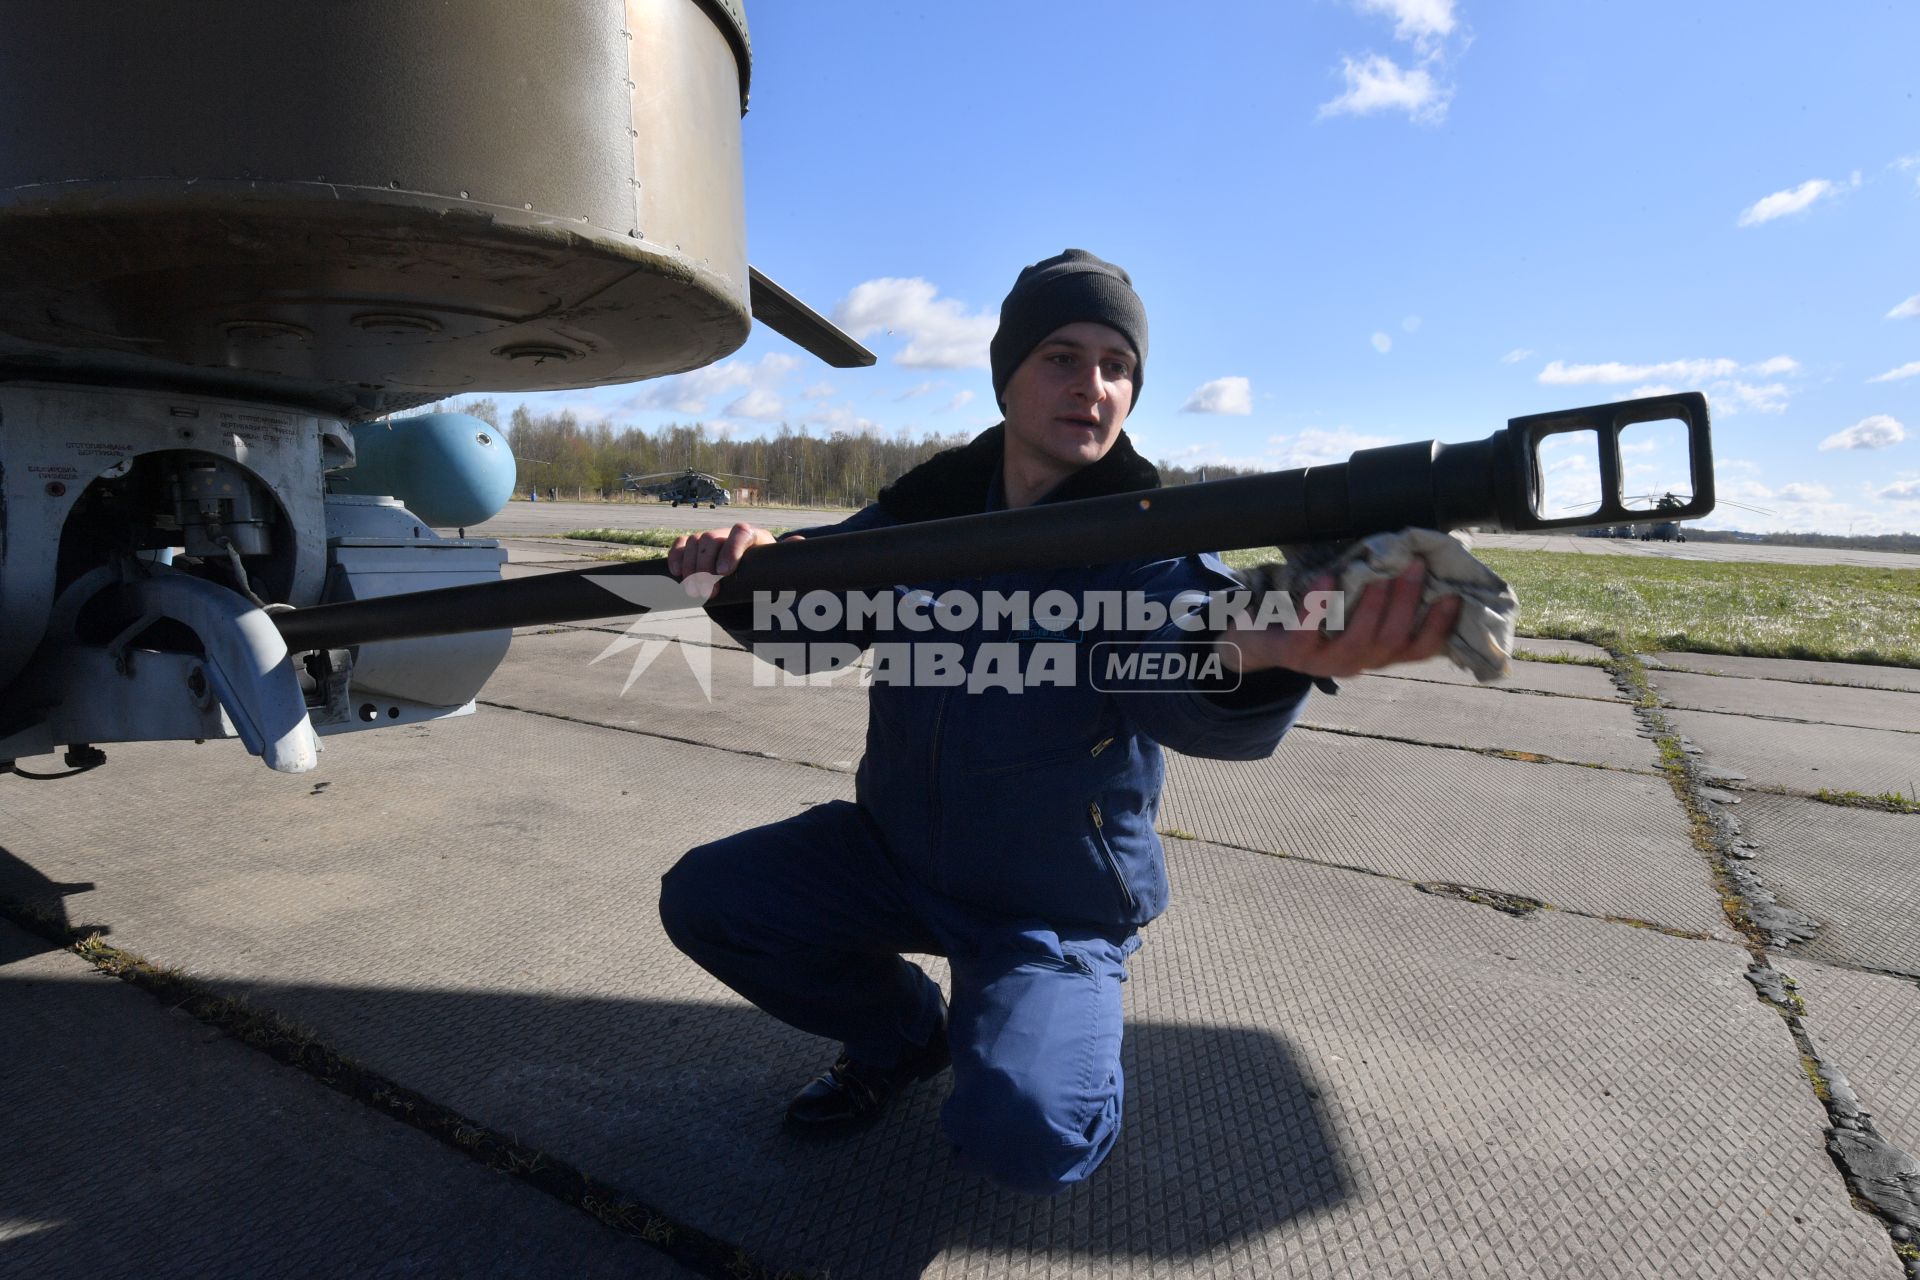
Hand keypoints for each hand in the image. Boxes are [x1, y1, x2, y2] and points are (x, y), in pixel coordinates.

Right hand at [666, 523, 796, 600]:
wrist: (746, 574)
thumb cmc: (762, 572)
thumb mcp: (775, 567)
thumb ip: (785, 556)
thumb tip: (799, 541)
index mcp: (752, 535)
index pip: (740, 532)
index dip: (731, 550)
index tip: (725, 572)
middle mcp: (728, 533)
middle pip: (712, 538)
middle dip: (706, 566)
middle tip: (707, 591)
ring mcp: (710, 538)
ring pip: (694, 542)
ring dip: (690, 566)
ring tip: (694, 590)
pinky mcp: (694, 547)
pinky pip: (680, 545)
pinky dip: (676, 557)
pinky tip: (677, 574)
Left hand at [1225, 561, 1459, 678]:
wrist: (1256, 638)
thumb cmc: (1312, 616)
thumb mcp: (1348, 609)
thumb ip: (1379, 594)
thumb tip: (1413, 555)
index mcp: (1375, 652)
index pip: (1418, 650)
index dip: (1439, 627)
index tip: (1454, 596)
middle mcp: (1356, 662)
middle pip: (1392, 640)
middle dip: (1407, 602)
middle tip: (1415, 564)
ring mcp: (1325, 662)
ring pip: (1359, 641)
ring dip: (1373, 606)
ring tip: (1379, 574)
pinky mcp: (1294, 655)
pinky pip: (1309, 631)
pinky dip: (1320, 604)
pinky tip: (1327, 577)